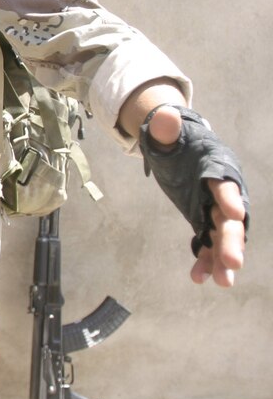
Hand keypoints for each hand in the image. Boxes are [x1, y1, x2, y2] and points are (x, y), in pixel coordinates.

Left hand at [139, 104, 248, 286]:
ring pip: (223, 235)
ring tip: (222, 282)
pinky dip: (204, 260)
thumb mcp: (164, 131)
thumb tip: (165, 115)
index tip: (234, 212)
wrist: (178, 146)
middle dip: (232, 239)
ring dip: (222, 258)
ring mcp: (213, 208)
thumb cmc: (172, 138)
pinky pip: (206, 242)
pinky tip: (198, 278)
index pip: (223, 182)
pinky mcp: (204, 219)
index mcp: (214, 166)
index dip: (228, 195)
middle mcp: (220, 191)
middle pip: (230, 217)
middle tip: (233, 263)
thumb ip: (165, 127)